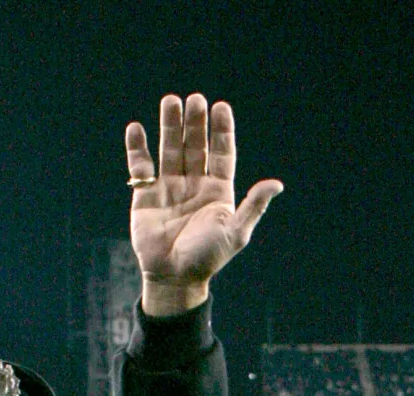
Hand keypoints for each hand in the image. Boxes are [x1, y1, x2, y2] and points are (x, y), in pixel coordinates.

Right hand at [125, 93, 283, 316]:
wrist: (174, 277)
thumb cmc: (207, 258)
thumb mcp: (236, 232)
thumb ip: (254, 206)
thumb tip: (276, 184)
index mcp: (218, 192)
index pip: (221, 154)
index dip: (222, 131)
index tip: (221, 107)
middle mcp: (195, 185)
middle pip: (196, 146)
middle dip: (196, 123)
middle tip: (195, 100)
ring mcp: (170, 188)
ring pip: (171, 150)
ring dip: (171, 126)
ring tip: (171, 101)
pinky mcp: (146, 196)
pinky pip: (141, 167)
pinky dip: (137, 148)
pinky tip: (137, 128)